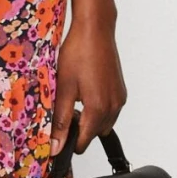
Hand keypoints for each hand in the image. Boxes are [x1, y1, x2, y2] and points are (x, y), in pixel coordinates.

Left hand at [50, 18, 127, 160]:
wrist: (95, 30)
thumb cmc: (78, 53)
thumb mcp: (63, 89)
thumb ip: (61, 121)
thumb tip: (56, 147)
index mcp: (99, 109)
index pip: (84, 143)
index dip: (68, 141)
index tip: (57, 133)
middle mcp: (113, 107)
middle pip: (94, 134)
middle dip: (79, 129)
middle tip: (65, 109)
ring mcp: (119, 98)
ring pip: (103, 123)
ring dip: (89, 118)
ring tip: (75, 98)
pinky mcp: (120, 90)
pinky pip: (110, 110)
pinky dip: (98, 108)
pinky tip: (86, 90)